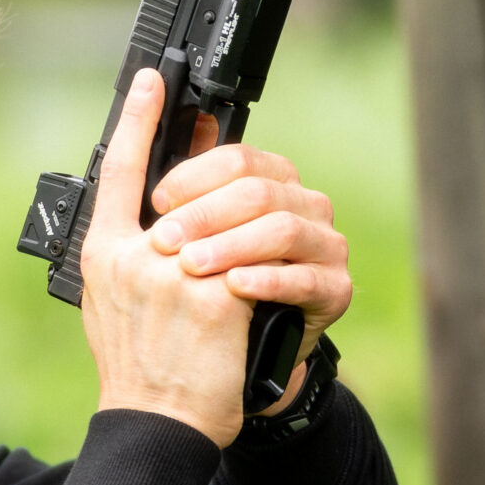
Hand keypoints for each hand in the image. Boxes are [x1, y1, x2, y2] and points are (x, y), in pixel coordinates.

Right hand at [79, 71, 255, 447]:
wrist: (158, 424)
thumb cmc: (142, 368)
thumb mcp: (117, 300)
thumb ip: (138, 248)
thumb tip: (174, 200)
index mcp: (104, 252)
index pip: (120, 170)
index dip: (138, 121)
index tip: (152, 81)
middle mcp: (134, 256)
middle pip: (191, 190)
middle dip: (223, 192)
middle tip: (244, 193)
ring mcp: (174, 273)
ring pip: (234, 223)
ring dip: (250, 240)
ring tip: (249, 268)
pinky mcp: (217, 295)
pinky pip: (255, 262)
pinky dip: (265, 278)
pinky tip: (261, 300)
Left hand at [146, 136, 350, 413]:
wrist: (209, 378)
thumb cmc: (188, 303)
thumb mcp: (172, 242)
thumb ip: (172, 182)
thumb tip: (149, 105)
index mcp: (267, 183)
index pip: (236, 158)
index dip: (192, 175)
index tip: (156, 201)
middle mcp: (302, 206)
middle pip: (258, 189)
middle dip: (205, 212)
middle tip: (162, 242)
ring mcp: (324, 246)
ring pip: (283, 227)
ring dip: (231, 244)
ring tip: (190, 266)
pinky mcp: (335, 290)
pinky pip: (305, 277)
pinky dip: (267, 278)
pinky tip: (235, 286)